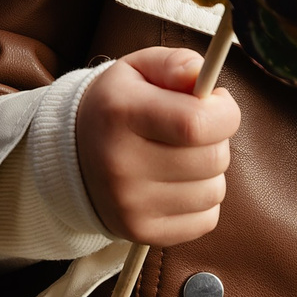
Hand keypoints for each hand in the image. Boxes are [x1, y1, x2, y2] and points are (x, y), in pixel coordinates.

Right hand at [74, 47, 239, 247]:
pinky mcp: (141, 232)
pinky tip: (178, 184)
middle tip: (195, 130)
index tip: (218, 104)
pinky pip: (207, 219)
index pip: (196, 123)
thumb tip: (200, 75)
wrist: (72, 155)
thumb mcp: (138, 69)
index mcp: (121, 113)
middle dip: (217, 139)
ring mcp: (130, 204)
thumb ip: (173, 64)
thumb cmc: (118, 106)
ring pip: (214, 191)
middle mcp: (121, 163)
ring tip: (183, 157)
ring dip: (210, 172)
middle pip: (212, 159)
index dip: (225, 113)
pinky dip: (202, 201)